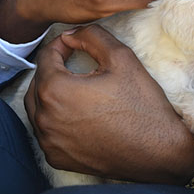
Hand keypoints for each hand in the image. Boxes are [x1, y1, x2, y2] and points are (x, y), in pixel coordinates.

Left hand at [25, 24, 193, 183]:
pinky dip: (54, 118)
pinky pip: (46, 132)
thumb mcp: (121, 57)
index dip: (60, 45)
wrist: (157, 150)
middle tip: (73, 61)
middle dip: (52, 68)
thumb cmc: (141, 104)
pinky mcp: (57, 158)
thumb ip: (92, 36)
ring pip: (37, 109)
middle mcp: (44, 119)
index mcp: (55, 90)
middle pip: (37, 83)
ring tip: (73, 85)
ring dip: (50, 93)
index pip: (46, 58)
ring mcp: (49, 142)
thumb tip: (71, 34)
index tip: (74, 43)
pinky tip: (75, 113)